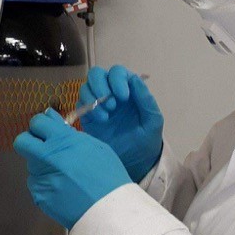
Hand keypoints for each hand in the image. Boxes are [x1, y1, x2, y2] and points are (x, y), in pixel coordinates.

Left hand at [14, 109, 130, 229]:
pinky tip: (63, 189)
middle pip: (21, 142)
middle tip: (44, 148)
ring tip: (64, 176)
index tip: (48, 131)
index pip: (37, 122)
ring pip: (31, 164)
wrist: (108, 211)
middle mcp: (46, 157)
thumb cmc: (108, 175)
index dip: (42, 126)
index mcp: (62, 141)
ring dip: (42, 165)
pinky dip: (46, 183)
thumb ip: (70, 133)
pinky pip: (37, 183)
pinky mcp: (38, 196)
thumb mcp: (95, 147)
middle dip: (30, 141)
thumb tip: (51, 118)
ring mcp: (40, 178)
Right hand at [79, 66, 162, 181]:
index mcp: (128, 89)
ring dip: (94, 97)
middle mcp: (110, 92)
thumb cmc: (146, 139)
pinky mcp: (87, 116)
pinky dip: (89, 108)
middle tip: (112, 105)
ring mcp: (97, 103)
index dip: (118, 79)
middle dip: (101, 84)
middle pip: (97, 74)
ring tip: (107, 115)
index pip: (118, 72)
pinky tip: (101, 120)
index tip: (124, 97)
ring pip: (86, 86)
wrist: (134, 161)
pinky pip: (81, 103)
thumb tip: (134, 78)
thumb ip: (146, 99)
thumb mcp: (153, 120)